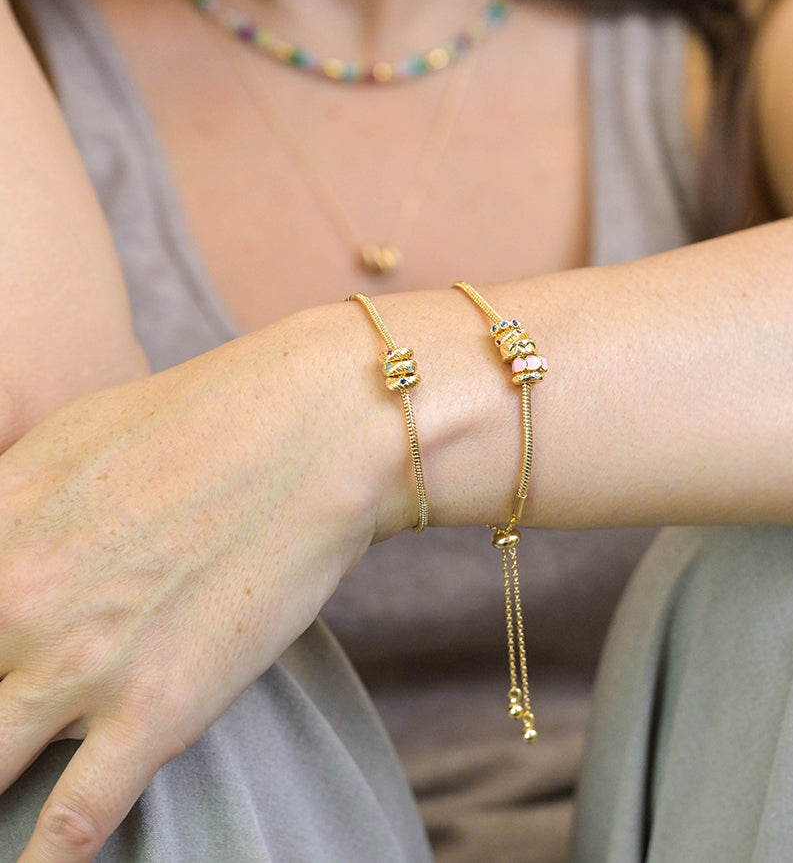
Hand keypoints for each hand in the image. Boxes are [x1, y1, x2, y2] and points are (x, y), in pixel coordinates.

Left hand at [0, 308, 401, 860]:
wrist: (317, 431)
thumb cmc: (209, 417)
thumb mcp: (76, 438)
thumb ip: (13, 508)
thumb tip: (2, 545)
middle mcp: (15, 601)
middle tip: (7, 711)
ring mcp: (82, 664)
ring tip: (1, 798)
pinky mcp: (158, 710)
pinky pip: (72, 822)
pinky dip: (44, 862)